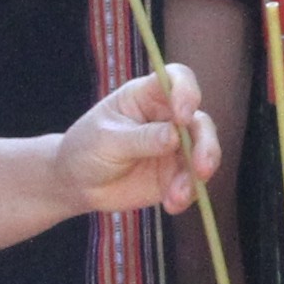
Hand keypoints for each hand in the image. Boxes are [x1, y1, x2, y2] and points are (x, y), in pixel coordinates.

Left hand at [52, 60, 222, 217]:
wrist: (77, 183)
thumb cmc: (86, 148)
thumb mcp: (107, 140)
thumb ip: (141, 138)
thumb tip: (174, 136)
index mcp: (147, 96)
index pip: (177, 79)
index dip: (187, 92)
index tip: (183, 116)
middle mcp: (167, 118)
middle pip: (199, 121)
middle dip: (205, 144)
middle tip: (201, 167)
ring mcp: (174, 147)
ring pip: (203, 153)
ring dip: (197, 175)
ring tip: (177, 196)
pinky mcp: (175, 174)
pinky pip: (192, 182)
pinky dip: (187, 194)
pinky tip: (171, 204)